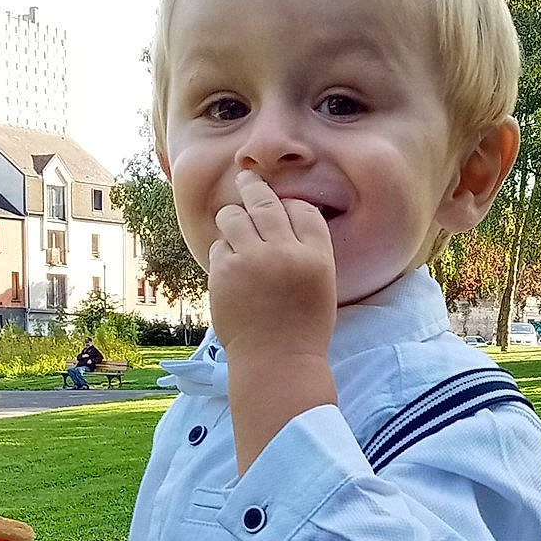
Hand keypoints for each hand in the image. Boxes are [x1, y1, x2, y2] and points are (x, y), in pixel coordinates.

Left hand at [208, 170, 336, 363]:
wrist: (276, 363)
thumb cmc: (301, 329)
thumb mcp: (320, 286)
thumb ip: (306, 251)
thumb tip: (282, 216)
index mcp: (316, 256)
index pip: (303, 210)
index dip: (290, 206)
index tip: (282, 208)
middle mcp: (285, 252)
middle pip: (266, 202)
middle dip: (253, 186)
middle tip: (246, 177)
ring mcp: (252, 260)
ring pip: (234, 216)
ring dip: (233, 218)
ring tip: (234, 225)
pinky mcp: (224, 271)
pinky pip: (219, 245)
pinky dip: (224, 251)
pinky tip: (232, 267)